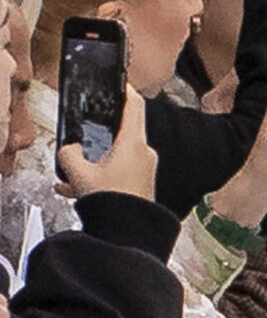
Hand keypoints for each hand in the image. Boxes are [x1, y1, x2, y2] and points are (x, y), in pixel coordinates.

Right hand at [57, 87, 157, 203]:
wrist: (128, 236)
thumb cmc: (113, 205)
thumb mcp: (80, 174)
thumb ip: (69, 155)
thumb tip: (69, 150)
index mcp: (133, 143)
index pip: (134, 105)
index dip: (124, 89)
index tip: (118, 81)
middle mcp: (144, 154)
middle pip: (120, 132)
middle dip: (98, 136)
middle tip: (82, 137)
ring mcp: (145, 170)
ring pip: (115, 156)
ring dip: (93, 163)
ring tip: (72, 176)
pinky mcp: (141, 186)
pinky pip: (118, 174)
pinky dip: (99, 178)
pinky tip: (77, 190)